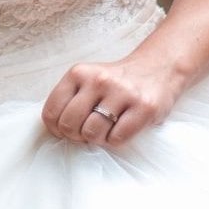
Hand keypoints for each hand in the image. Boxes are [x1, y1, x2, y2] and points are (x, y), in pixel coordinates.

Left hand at [40, 57, 183, 147]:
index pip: (51, 112)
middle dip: (76, 135)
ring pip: (92, 133)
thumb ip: (69, 99)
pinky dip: (116, 139)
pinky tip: (122, 127)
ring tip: (107, 127)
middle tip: (88, 130)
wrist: (157, 69)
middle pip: (70, 124)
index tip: (68, 128)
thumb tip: (55, 130)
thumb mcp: (87, 79)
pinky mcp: (143, 108)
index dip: (56, 128)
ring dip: (98, 138)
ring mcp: (122, 93)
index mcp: (79, 73)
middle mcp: (99, 80)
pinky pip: (117, 138)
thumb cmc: (115, 82)